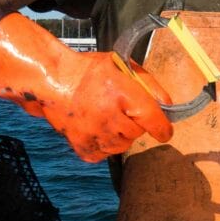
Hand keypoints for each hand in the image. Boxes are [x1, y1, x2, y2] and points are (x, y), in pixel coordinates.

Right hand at [0, 12, 171, 161]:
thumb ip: (149, 84)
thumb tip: (167, 105)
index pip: (154, 120)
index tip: (164, 131)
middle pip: (137, 133)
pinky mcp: (83, 147)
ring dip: (119, 135)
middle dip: (133, 123)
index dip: (163, 128)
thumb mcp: (123, 66)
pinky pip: (104, 154)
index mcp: (123, 94)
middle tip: (119, 109)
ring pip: (122, 146)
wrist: (52, 79)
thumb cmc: (90, 71)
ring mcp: (95, 135)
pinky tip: (96, 129)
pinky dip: (103, 145)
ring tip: (105, 117)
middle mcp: (110, 117)